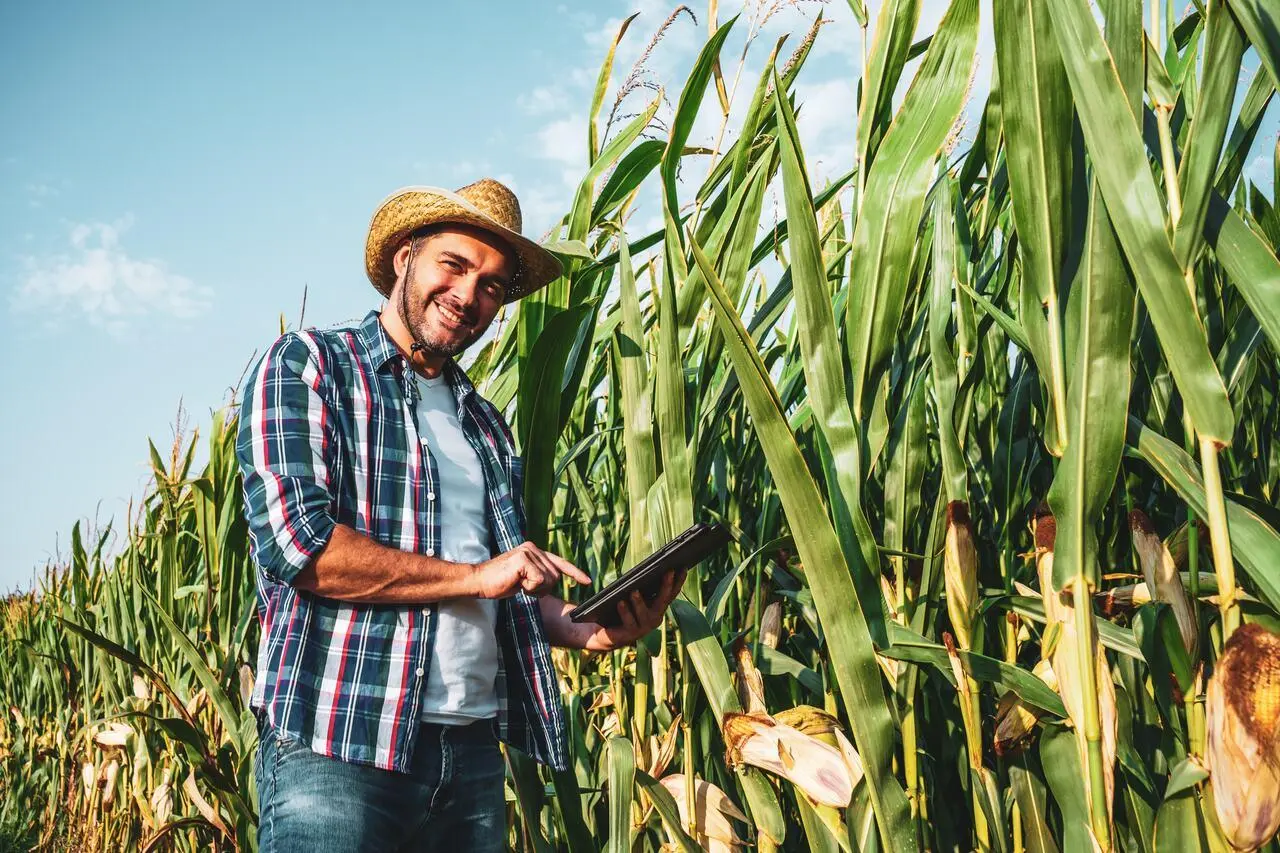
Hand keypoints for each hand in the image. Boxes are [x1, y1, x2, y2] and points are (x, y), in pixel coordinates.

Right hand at [473, 542, 591, 598]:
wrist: (478, 581)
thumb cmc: (499, 582)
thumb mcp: (523, 577)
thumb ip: (537, 574)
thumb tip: (552, 580)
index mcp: (534, 551)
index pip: (560, 562)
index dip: (575, 573)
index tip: (587, 581)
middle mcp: (533, 548)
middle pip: (555, 576)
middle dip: (542, 588)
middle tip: (523, 586)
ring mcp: (529, 552)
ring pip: (549, 580)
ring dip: (535, 589)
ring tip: (518, 583)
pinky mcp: (524, 559)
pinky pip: (539, 581)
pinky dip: (529, 588)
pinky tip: (516, 583)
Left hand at [581, 567, 688, 651]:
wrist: (607, 634)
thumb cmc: (622, 608)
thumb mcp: (633, 594)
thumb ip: (642, 583)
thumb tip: (649, 567)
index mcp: (658, 607)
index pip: (672, 593)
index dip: (679, 581)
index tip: (683, 567)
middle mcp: (655, 618)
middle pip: (663, 601)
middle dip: (666, 585)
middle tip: (668, 571)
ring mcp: (643, 628)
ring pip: (644, 613)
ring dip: (639, 602)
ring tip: (633, 591)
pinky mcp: (629, 634)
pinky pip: (628, 622)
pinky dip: (625, 612)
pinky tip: (620, 602)